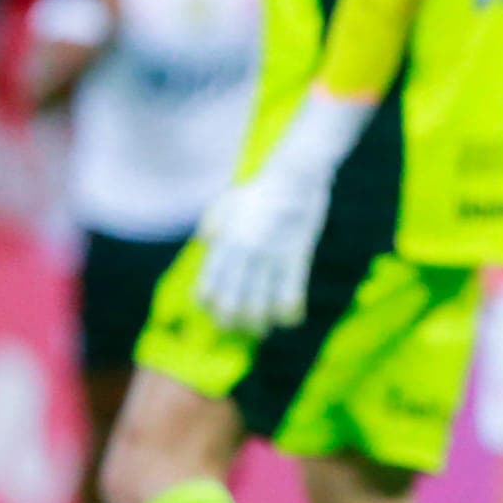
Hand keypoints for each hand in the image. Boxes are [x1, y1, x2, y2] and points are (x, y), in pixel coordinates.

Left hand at [196, 168, 331, 333]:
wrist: (295, 175)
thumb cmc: (262, 188)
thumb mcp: (228, 201)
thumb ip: (213, 223)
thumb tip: (207, 241)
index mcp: (224, 243)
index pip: (206, 289)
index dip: (209, 307)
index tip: (219, 308)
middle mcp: (243, 253)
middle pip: (230, 305)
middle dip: (234, 323)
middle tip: (243, 325)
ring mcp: (270, 255)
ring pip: (258, 307)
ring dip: (260, 325)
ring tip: (265, 327)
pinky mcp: (296, 256)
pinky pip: (290, 297)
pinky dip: (289, 314)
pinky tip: (291, 317)